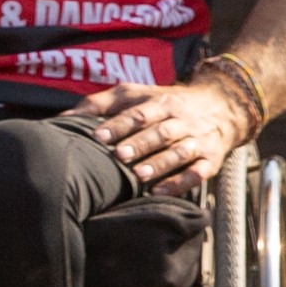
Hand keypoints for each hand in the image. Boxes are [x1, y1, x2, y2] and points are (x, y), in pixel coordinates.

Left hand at [82, 76, 251, 193]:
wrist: (222, 106)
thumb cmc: (164, 103)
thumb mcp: (135, 94)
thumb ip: (100, 103)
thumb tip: (63, 118)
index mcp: (160, 103)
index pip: (138, 114)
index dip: (118, 125)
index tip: (98, 137)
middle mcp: (181, 121)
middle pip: (160, 132)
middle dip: (139, 144)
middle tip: (118, 155)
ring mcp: (198, 141)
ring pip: (181, 152)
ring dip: (160, 164)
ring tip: (139, 175)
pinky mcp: (211, 160)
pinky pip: (199, 172)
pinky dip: (181, 182)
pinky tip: (159, 192)